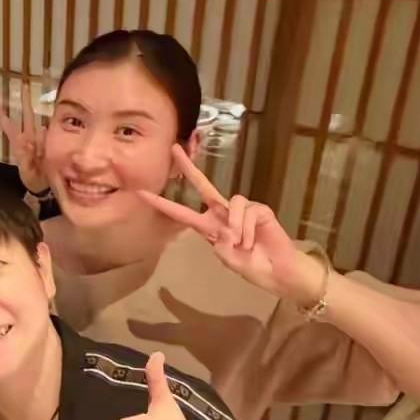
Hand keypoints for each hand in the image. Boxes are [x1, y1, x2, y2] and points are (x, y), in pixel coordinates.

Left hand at [0, 82, 47, 193]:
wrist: (44, 187)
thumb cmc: (32, 178)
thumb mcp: (27, 171)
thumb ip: (28, 157)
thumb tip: (29, 143)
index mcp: (20, 144)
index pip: (10, 127)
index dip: (4, 117)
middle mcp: (30, 138)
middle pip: (28, 116)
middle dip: (26, 101)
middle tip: (24, 85)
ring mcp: (41, 140)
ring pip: (40, 123)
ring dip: (40, 114)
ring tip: (36, 97)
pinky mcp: (51, 144)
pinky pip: (50, 134)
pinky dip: (50, 130)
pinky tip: (50, 127)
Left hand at [136, 144, 324, 304]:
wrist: (277, 271)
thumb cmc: (251, 266)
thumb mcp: (228, 259)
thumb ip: (219, 244)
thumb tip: (223, 229)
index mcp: (208, 227)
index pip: (181, 213)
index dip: (162, 204)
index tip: (141, 193)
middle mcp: (222, 213)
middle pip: (203, 186)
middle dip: (189, 168)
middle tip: (174, 149)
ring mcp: (241, 210)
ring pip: (231, 202)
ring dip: (236, 227)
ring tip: (243, 244)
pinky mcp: (259, 209)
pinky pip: (247, 212)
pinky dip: (248, 229)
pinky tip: (253, 240)